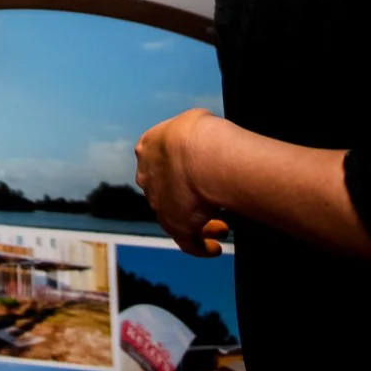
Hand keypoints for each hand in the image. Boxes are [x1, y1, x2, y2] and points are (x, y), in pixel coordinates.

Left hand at [136, 108, 230, 256]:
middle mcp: (148, 177)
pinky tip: (215, 248)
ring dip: (201, 225)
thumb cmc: (201, 133)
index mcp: (148, 148)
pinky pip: (189, 242)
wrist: (199, 154)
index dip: (180, 171)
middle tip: (210, 202)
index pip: (161, 163)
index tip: (197, 174)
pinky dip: (202, 247)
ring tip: (222, 229)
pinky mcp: (175, 225)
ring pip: (180, 218)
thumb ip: (195, 132)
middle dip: (187, 198)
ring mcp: (159, 203)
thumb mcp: (194, 121)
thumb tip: (207, 134)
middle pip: (168, 192)